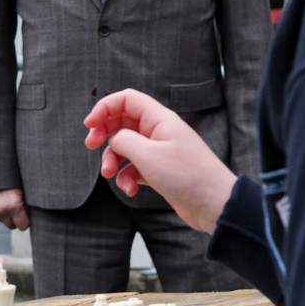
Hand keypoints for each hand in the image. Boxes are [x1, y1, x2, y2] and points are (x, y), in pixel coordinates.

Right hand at [0, 188, 29, 230]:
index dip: (26, 220)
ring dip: (5, 213)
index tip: (26, 213)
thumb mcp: (25, 190)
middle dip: (15, 218)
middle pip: (12, 226)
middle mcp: (1, 210)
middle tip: (17, 206)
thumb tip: (31, 214)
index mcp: (14, 206)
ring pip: (2, 220)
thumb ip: (27, 204)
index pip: (23, 226)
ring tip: (7, 199)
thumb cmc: (14, 176)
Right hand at [83, 89, 236, 233]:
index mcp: (159, 119)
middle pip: (122, 122)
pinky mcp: (160, 171)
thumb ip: (123, 141)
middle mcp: (159, 132)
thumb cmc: (188, 177)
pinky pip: (134, 168)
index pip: (126, 100)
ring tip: (110, 175)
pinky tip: (130, 190)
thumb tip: (113, 140)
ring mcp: (159, 151)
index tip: (89, 125)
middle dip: (104, 135)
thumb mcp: (148, 155)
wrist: (215, 205)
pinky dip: (127, 177)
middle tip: (91, 146)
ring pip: (125, 147)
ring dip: (113, 160)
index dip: (105, 108)